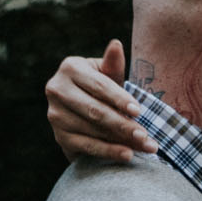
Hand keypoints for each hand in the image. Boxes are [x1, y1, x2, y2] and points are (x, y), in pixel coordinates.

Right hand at [46, 39, 153, 162]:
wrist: (84, 111)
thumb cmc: (101, 88)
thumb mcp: (108, 75)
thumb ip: (113, 64)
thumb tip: (116, 45)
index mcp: (70, 68)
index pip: (99, 86)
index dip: (119, 99)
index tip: (139, 111)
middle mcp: (56, 89)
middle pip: (95, 110)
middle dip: (123, 124)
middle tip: (146, 136)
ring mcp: (55, 114)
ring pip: (93, 130)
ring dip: (121, 141)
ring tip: (146, 147)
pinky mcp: (59, 136)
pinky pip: (87, 146)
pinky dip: (109, 152)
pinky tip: (127, 155)